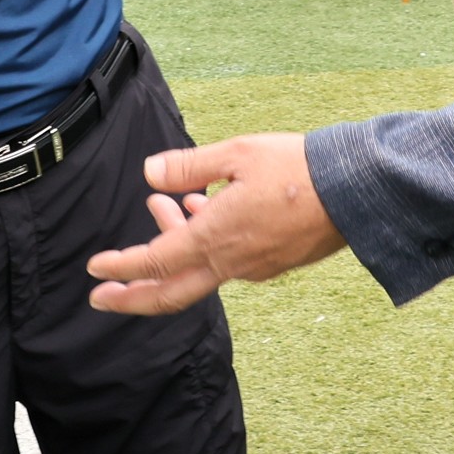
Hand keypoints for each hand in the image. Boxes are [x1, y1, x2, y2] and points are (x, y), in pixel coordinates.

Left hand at [84, 133, 345, 314]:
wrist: (358, 192)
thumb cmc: (298, 168)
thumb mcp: (237, 154)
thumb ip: (189, 166)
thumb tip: (150, 173)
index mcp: (215, 238)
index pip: (154, 263)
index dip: (120, 268)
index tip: (95, 269)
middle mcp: (231, 263)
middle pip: (171, 294)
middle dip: (132, 298)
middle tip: (100, 299)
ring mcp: (254, 268)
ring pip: (200, 271)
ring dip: (173, 248)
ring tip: (162, 209)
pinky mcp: (273, 263)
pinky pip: (226, 263)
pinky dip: (204, 244)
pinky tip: (203, 208)